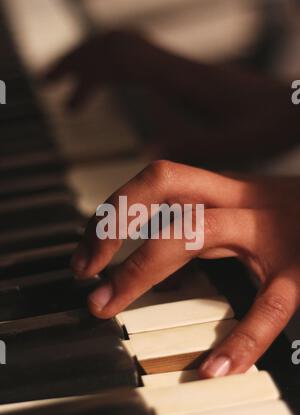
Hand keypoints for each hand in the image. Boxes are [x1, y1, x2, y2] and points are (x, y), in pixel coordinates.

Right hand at [42, 30, 299, 167]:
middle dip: (78, 61)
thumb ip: (191, 144)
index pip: (123, 56)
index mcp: (184, 80)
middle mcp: (179, 68)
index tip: (57, 85)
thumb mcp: (235, 142)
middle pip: (117, 46)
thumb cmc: (273, 123)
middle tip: (52, 85)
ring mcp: (183, 70)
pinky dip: (116, 76)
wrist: (297, 106)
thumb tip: (146, 151)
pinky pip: (142, 65)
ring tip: (73, 96)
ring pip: (127, 52)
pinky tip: (113, 96)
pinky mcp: (188, 78)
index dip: (84, 65)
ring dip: (95, 67)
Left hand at [71, 160, 299, 376]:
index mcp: (229, 190)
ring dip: (139, 270)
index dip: (115, 208)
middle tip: (82, 273)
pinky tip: (214, 368)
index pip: (159, 179)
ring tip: (107, 305)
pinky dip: (240, 340)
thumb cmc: (297, 220)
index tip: (87, 250)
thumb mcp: (248, 210)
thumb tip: (153, 247)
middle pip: (162, 186)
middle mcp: (243, 201)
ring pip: (192, 232)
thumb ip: (205, 220)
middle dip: (111, 225)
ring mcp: (271, 234)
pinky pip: (269, 308)